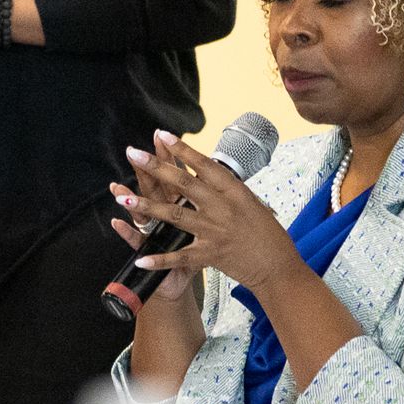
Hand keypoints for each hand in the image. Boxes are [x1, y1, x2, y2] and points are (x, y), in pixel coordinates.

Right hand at [107, 138, 195, 303]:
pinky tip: (117, 224)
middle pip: (154, 190)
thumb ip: (200, 201)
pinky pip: (139, 243)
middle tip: (134, 153)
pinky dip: (128, 234)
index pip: (173, 177)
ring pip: (142, 214)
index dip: (168, 157)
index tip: (161, 136)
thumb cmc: (195, 252)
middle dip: (145, 172)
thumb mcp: (203, 224)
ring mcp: (155, 234)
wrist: (179, 282)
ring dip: (132, 202)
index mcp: (180, 206)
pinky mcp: (151, 253)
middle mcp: (163, 216)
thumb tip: (207, 172)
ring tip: (118, 189)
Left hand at [108, 131, 304, 294]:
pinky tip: (140, 258)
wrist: (278, 267)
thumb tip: (210, 172)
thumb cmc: (268, 235)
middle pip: (184, 183)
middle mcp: (223, 207)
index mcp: (235, 191)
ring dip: (147, 206)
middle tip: (133, 154)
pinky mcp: (210, 255)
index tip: (162, 135)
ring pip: (175, 214)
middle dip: (156, 167)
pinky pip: (179, 256)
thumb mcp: (253, 204)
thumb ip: (229, 190)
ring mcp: (214, 231)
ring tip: (124, 198)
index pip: (204, 164)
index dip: (182, 149)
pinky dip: (159, 258)